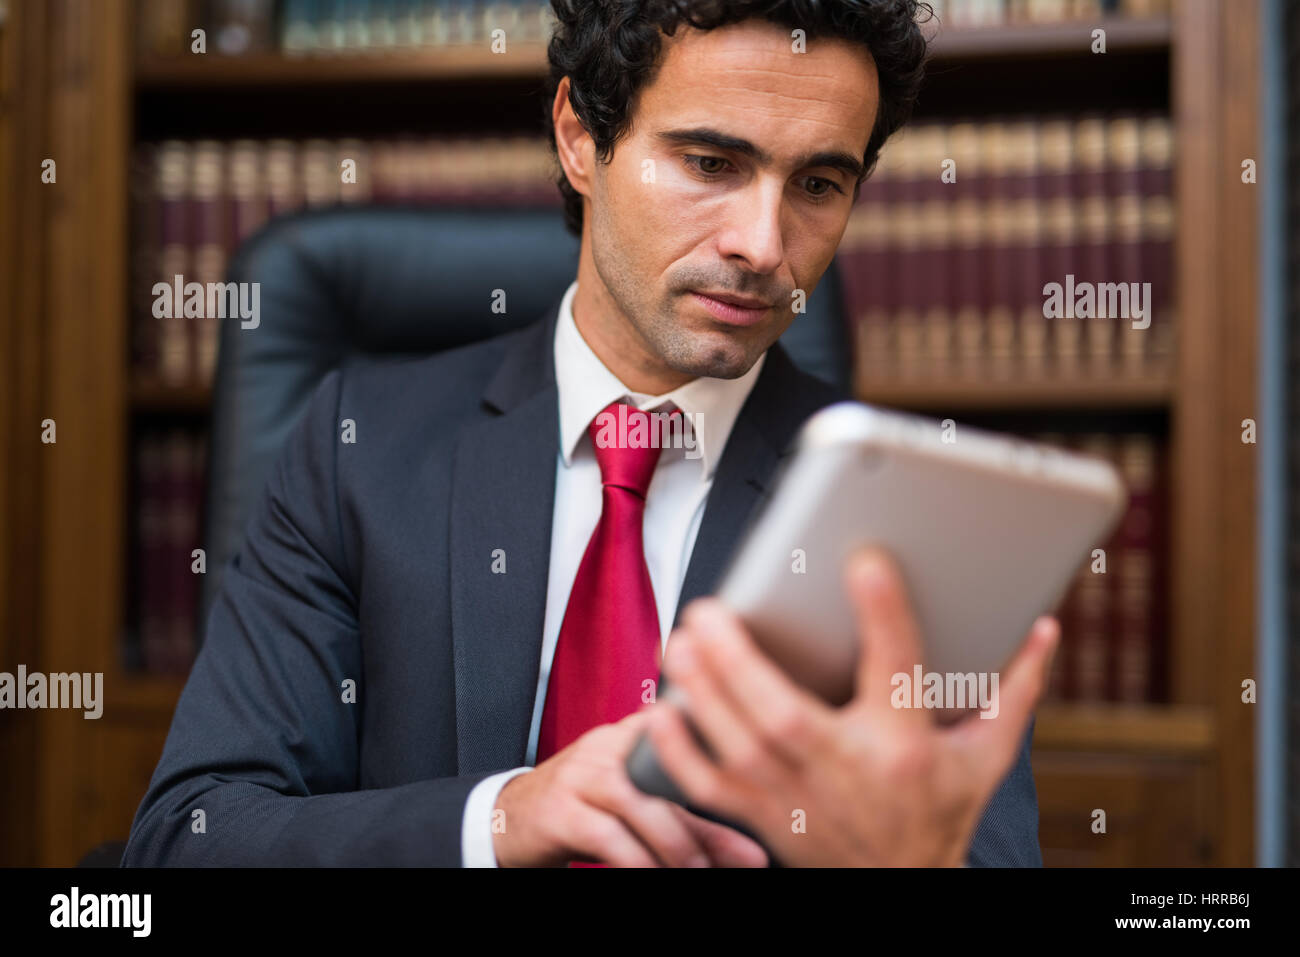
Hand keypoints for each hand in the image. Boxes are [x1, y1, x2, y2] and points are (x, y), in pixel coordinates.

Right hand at [491, 707, 769, 866]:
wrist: (510, 820)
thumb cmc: (585, 810)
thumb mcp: (637, 806)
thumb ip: (689, 817)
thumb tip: (751, 849)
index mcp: (634, 734)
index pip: (690, 738)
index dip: (727, 765)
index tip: (768, 799)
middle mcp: (609, 745)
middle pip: (671, 778)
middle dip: (712, 824)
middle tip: (747, 859)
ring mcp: (582, 774)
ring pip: (642, 806)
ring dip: (678, 847)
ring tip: (700, 873)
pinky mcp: (561, 809)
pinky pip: (610, 837)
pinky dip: (638, 863)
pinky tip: (655, 876)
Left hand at [647, 546, 1058, 865]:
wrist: (903, 887)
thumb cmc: (940, 811)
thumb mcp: (986, 755)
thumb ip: (1012, 689)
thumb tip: (1042, 630)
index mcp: (904, 745)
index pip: (897, 669)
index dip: (884, 613)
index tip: (865, 561)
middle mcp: (844, 770)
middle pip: (783, 712)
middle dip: (739, 659)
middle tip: (711, 608)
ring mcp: (795, 798)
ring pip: (736, 742)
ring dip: (702, 688)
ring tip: (682, 639)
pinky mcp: (760, 817)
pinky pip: (707, 783)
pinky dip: (678, 747)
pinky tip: (664, 706)